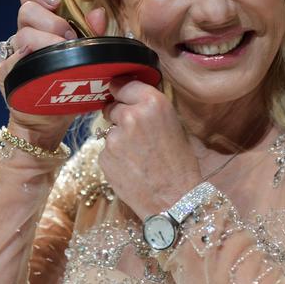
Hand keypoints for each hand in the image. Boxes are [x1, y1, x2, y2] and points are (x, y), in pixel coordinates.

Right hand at [0, 0, 106, 147]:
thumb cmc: (69, 86)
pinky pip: (12, 62)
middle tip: (68, 36)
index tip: (57, 2)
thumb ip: (92, 34)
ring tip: (63, 53)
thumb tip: (98, 14)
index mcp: (41, 26)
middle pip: (26, 11)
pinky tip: (42, 68)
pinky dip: (27, 61)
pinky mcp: (6, 74)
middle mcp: (24, 36)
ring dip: (45, 41)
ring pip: (22, 35)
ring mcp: (13, 55)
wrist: (51, 120)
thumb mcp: (86, 58)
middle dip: (50, 20)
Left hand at [100, 79, 201, 218]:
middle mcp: (131, 115)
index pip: (125, 84)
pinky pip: (106, 150)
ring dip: (118, 138)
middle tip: (136, 134)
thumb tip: (131, 100)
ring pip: (109, 130)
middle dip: (120, 116)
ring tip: (137, 156)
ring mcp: (114, 137)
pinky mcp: (104, 156)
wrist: (174, 199)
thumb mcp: (173, 125)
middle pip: (113, 106)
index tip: (117, 91)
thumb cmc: (180, 164)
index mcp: (153, 103)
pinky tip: (130, 167)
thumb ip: (151, 109)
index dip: (121, 89)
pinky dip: (114, 157)